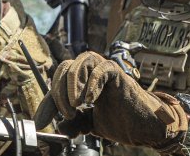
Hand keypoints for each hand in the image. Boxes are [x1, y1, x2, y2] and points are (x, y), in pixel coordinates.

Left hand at [34, 52, 187, 149]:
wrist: (147, 128)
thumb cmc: (123, 121)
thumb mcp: (92, 124)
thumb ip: (76, 123)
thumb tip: (59, 127)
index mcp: (84, 82)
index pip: (59, 82)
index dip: (48, 102)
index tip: (42, 121)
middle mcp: (93, 72)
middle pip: (65, 67)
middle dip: (59, 91)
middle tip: (66, 112)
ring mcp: (106, 71)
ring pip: (80, 61)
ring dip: (73, 84)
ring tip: (76, 105)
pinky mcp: (119, 74)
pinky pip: (102, 68)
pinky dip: (92, 82)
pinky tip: (90, 101)